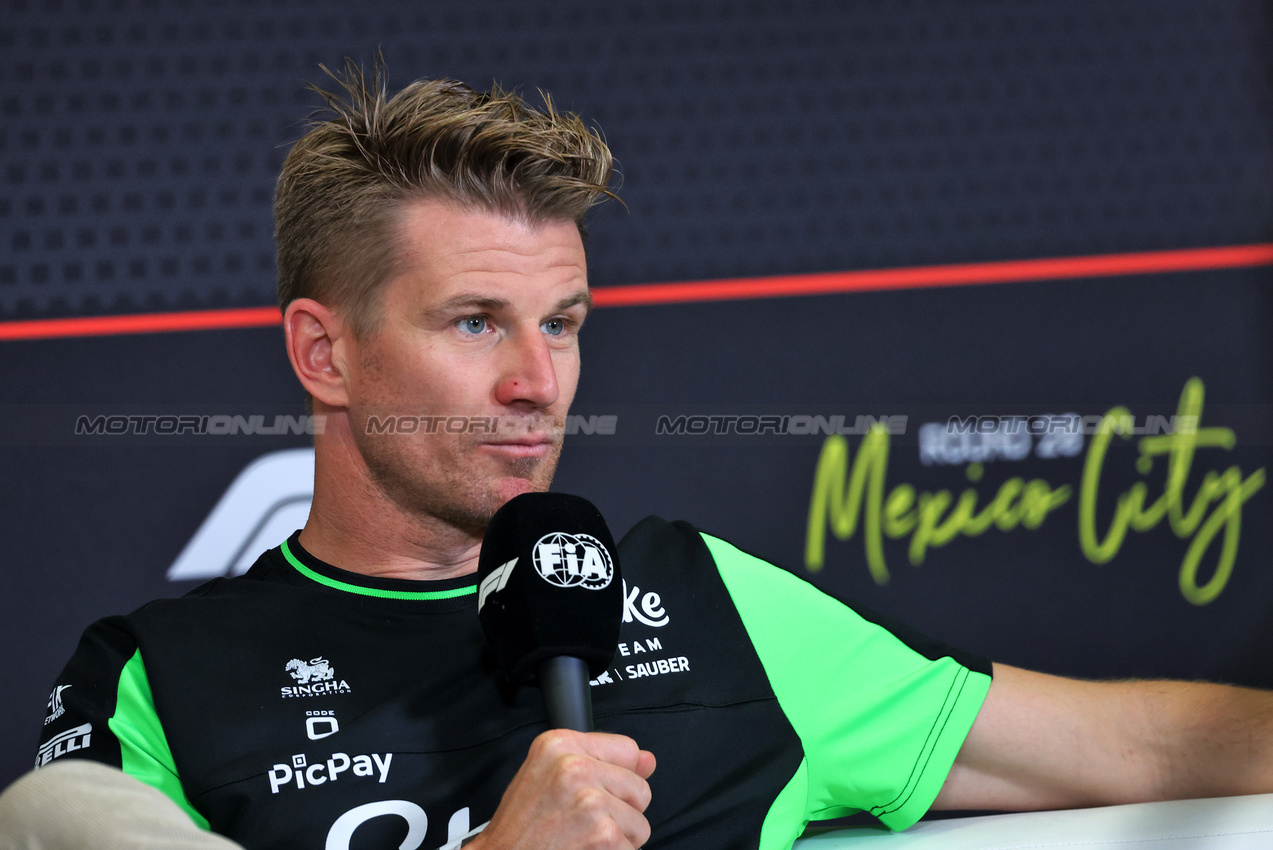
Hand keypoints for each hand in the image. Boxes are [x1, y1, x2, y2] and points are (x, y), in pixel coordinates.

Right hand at [469, 729, 656, 849]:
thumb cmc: (521, 827)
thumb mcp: (547, 776)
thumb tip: (647, 760)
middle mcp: (573, 767)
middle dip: (621, 812)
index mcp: (558, 745)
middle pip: (639, 788)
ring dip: (619, 838)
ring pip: (640, 822)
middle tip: (584, 822)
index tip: (600, 790)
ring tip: (583, 838)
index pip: (627, 749)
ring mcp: (589, 800)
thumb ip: (599, 761)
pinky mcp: (602, 834)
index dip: (620, 776)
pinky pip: (632, 847)